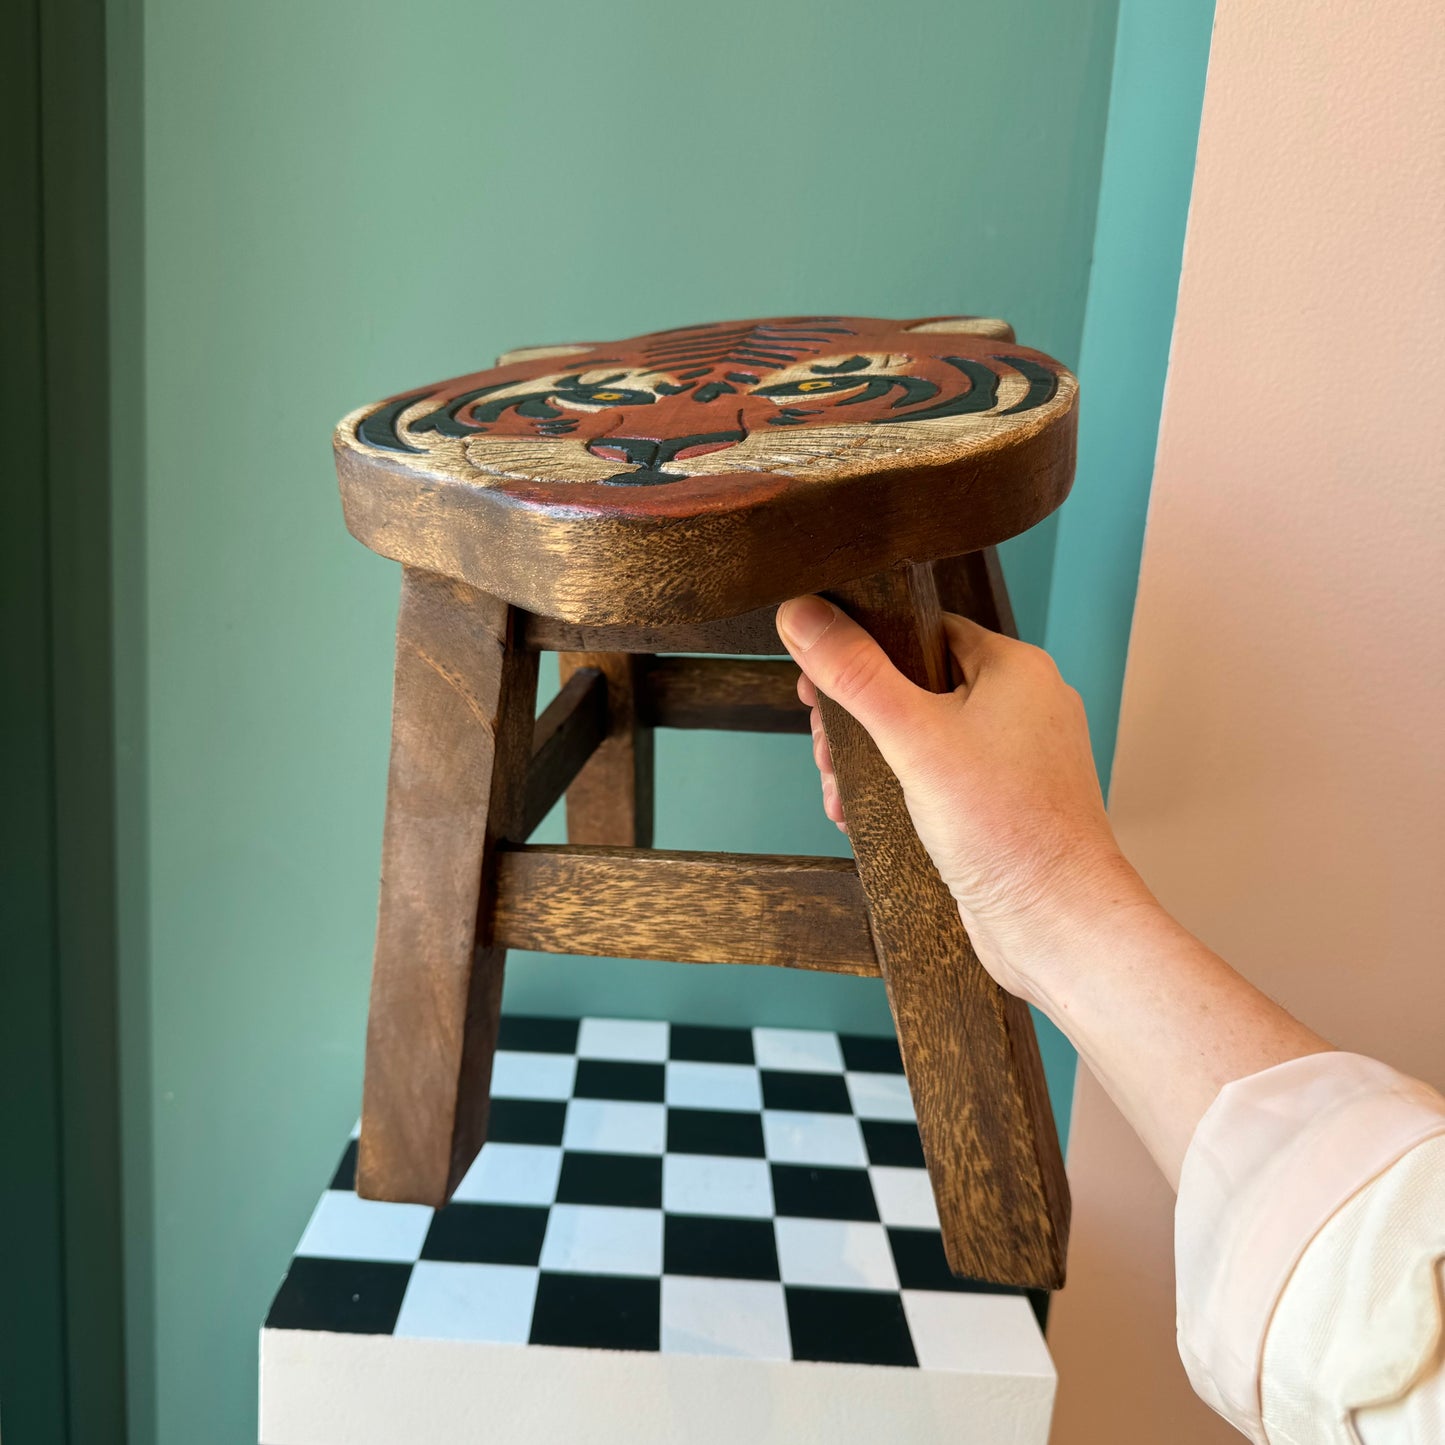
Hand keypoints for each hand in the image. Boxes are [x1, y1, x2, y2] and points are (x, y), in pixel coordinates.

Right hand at [775, 594, 1155, 1003]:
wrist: (1057, 923)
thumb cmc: (1007, 830)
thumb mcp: (912, 738)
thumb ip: (855, 674)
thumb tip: (804, 616)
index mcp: (1015, 668)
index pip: (923, 628)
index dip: (863, 651)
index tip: (818, 681)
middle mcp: (1023, 705)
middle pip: (915, 685)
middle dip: (859, 719)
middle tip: (825, 750)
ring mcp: (1016, 756)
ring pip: (923, 735)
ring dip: (871, 760)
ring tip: (838, 793)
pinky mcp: (1005, 801)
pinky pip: (940, 777)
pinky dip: (900, 790)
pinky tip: (865, 815)